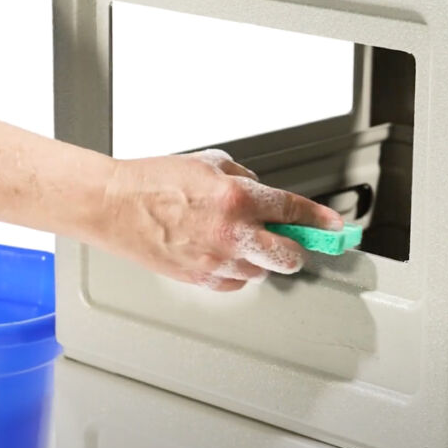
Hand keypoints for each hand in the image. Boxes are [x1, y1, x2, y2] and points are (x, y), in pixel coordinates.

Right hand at [98, 149, 343, 291]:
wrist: (113, 205)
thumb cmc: (152, 182)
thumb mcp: (207, 164)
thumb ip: (242, 177)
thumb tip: (262, 192)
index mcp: (237, 197)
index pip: (293, 210)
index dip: (320, 220)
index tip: (334, 227)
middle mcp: (232, 232)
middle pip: (289, 255)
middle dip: (296, 249)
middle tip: (290, 241)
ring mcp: (216, 259)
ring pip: (262, 272)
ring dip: (260, 258)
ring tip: (238, 241)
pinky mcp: (200, 278)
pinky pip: (235, 282)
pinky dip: (236, 270)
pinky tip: (220, 253)